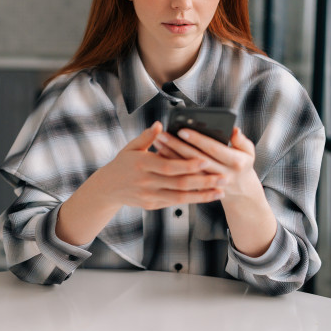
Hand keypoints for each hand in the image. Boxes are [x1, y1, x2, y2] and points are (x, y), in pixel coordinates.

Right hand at [56, 121, 228, 245]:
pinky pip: (175, 203)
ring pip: (180, 197)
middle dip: (203, 181)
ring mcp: (149, 196)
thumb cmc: (122, 163)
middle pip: (179, 183)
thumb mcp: (131, 147)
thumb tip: (160, 125)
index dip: (188, 164)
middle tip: (223, 177)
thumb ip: (147, 137)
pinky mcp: (151, 205)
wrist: (107, 188)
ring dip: (202, 195)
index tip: (206, 159)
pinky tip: (206, 196)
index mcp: (142, 164)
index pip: (169, 165)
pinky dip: (192, 200)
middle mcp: (146, 182)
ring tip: (221, 191)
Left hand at [152, 127, 261, 202]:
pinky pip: (183, 177)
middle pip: (195, 159)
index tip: (182, 130)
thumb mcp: (248, 152)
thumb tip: (234, 130)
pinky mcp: (200, 190)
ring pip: (186, 170)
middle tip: (162, 135)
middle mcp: (222, 174)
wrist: (241, 191)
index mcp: (236, 162)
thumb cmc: (242, 165)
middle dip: (177, 146)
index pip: (213, 149)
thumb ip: (242, 140)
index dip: (197, 140)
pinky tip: (160, 155)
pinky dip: (171, 166)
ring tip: (157, 142)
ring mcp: (210, 184)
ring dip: (170, 156)